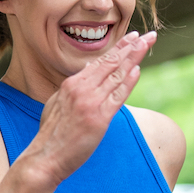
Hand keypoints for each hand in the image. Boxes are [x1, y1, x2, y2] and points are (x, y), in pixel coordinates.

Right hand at [25, 31, 155, 185]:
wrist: (46, 157)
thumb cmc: (52, 135)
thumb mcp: (57, 104)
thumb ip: (74, 89)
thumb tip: (89, 73)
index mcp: (71, 84)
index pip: (100, 62)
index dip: (118, 48)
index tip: (132, 38)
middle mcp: (81, 89)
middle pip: (111, 63)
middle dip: (131, 47)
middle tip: (148, 36)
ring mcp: (90, 102)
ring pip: (117, 75)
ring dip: (134, 58)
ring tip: (148, 45)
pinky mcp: (99, 118)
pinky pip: (117, 96)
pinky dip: (129, 82)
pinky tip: (138, 69)